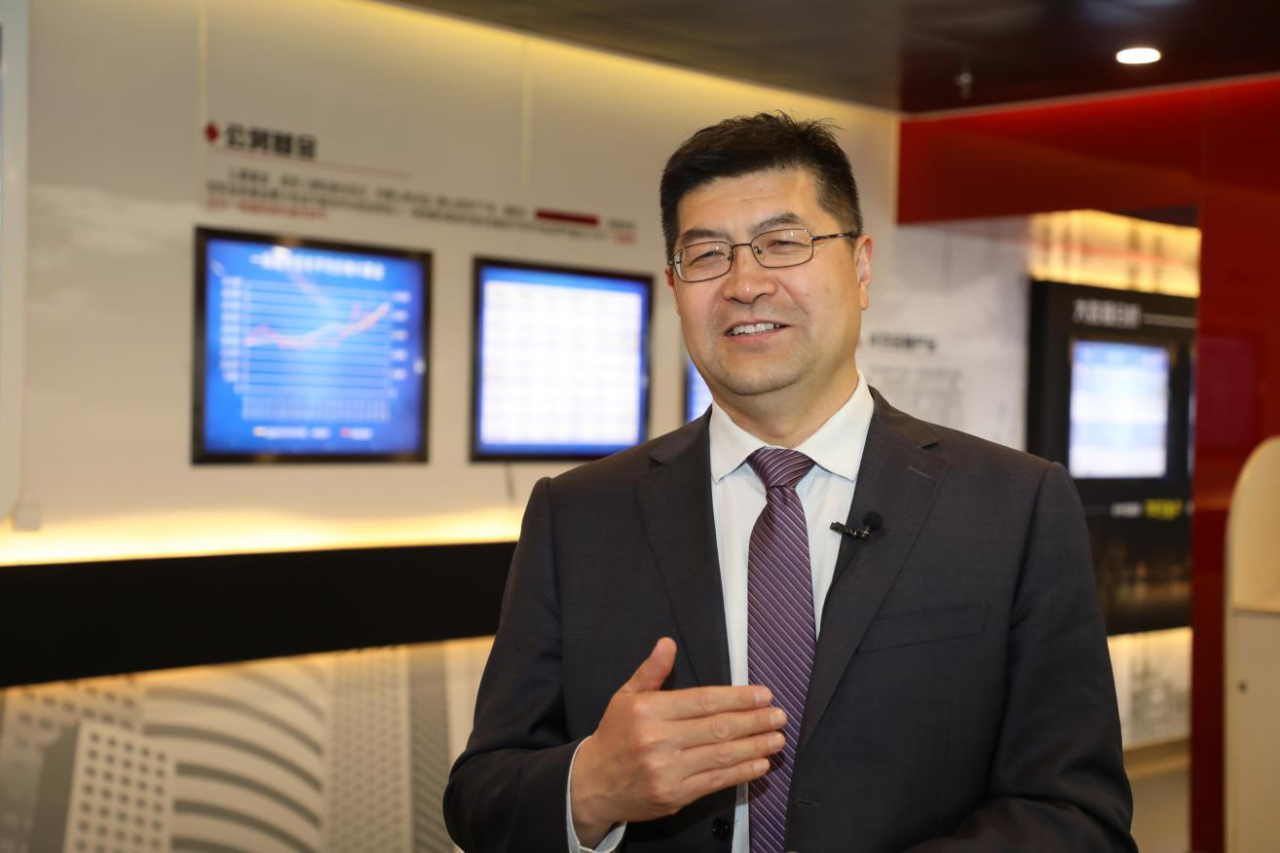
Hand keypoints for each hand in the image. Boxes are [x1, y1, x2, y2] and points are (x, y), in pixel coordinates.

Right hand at [570, 637, 784, 845]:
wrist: (592, 784)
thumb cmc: (614, 736)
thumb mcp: (625, 697)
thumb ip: (651, 671)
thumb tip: (667, 643)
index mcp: (648, 710)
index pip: (704, 701)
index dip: (739, 698)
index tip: (763, 695)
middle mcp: (658, 740)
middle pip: (718, 727)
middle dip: (755, 720)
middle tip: (779, 715)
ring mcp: (667, 770)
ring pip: (721, 755)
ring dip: (755, 746)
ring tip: (777, 738)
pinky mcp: (674, 796)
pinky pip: (715, 782)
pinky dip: (741, 773)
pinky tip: (760, 764)